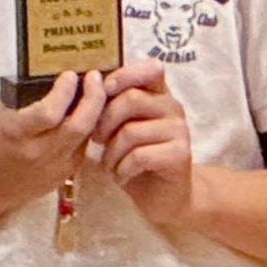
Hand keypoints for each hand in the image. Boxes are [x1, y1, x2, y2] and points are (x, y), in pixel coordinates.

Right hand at [0, 71, 116, 220]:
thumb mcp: (0, 111)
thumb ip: (25, 91)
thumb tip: (54, 70)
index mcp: (17, 132)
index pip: (49, 112)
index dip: (64, 91)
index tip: (69, 75)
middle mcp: (38, 151)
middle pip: (78, 125)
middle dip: (93, 97)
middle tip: (94, 77)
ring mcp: (54, 167)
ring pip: (87, 135)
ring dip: (96, 110)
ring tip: (96, 90)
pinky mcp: (64, 175)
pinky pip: (84, 147)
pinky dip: (88, 127)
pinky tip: (86, 114)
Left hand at [84, 61, 197, 229]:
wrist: (164, 197)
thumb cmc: (135, 160)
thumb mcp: (121, 128)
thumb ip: (113, 105)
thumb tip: (86, 87)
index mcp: (159, 95)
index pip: (149, 70)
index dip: (123, 76)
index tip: (104, 90)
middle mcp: (173, 108)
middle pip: (131, 99)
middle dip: (104, 122)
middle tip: (97, 141)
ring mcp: (179, 130)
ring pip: (131, 131)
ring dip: (111, 153)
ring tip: (109, 166)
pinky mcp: (180, 154)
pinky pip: (139, 156)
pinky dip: (121, 169)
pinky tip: (120, 177)